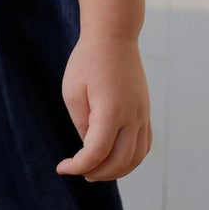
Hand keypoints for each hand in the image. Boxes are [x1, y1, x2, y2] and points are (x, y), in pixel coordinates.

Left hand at [56, 33, 150, 181]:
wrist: (114, 36)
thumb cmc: (87, 62)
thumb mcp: (73, 93)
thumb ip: (83, 124)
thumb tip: (91, 149)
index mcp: (111, 111)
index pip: (96, 153)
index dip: (78, 166)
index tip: (62, 167)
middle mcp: (132, 116)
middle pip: (120, 161)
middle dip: (97, 173)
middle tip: (78, 172)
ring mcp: (142, 114)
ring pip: (137, 157)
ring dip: (117, 170)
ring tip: (95, 170)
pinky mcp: (145, 111)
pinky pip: (144, 144)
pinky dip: (131, 159)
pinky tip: (114, 159)